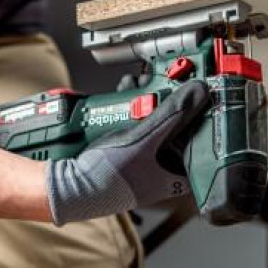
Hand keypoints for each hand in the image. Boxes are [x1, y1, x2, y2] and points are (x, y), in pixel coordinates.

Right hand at [45, 80, 209, 224]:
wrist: (68, 185)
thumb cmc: (107, 177)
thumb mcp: (144, 140)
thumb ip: (172, 115)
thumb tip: (198, 93)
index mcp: (174, 177)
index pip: (200, 144)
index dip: (200, 118)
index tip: (198, 94)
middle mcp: (161, 170)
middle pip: (174, 127)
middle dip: (167, 101)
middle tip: (165, 82)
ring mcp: (141, 160)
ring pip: (152, 122)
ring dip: (146, 100)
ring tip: (139, 83)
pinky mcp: (123, 150)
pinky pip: (134, 124)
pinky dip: (130, 106)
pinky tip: (124, 92)